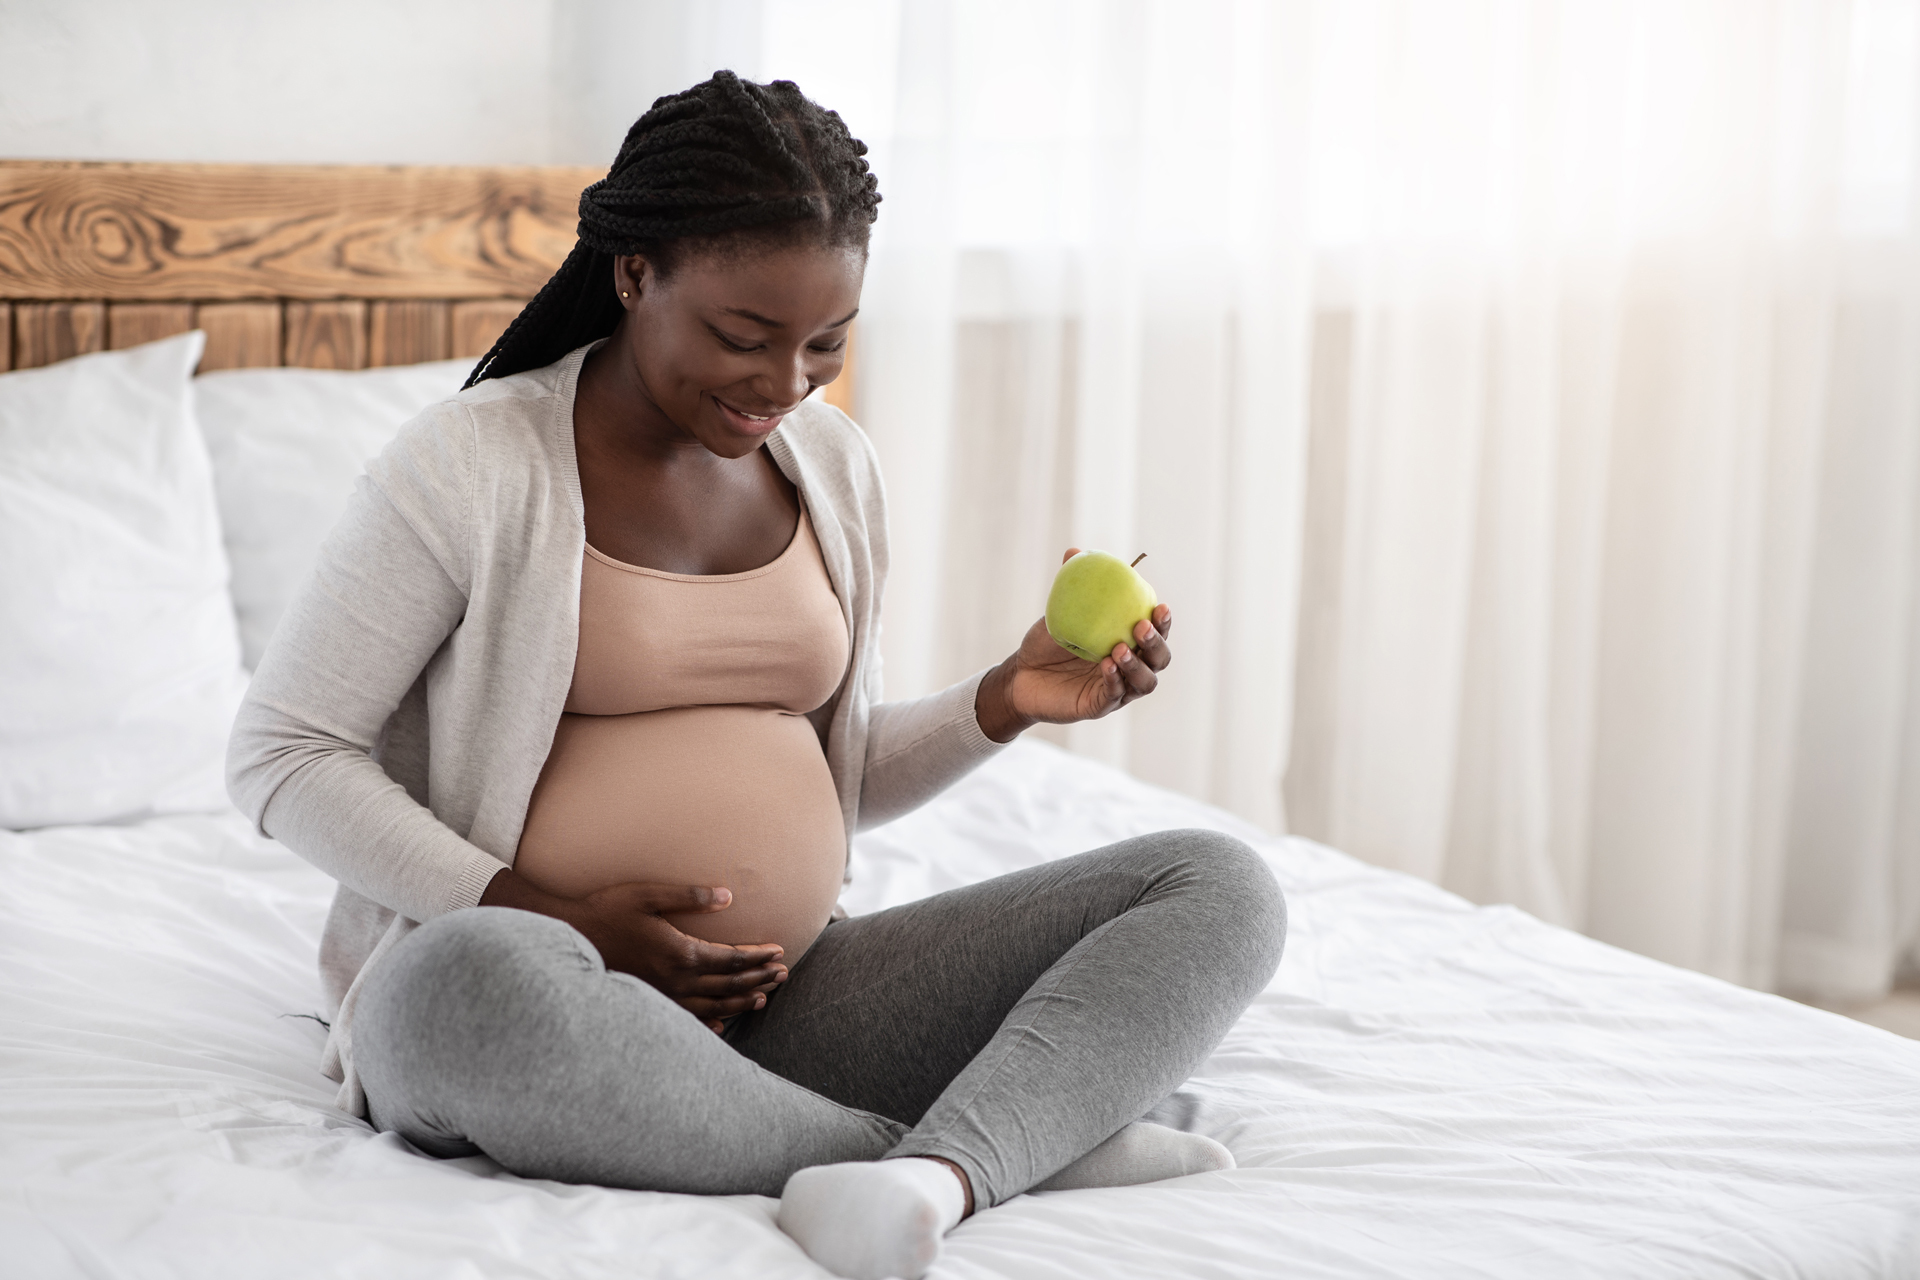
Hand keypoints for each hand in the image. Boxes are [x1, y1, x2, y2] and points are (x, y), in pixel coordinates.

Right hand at [479, 869, 786, 1032]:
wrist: (568, 938)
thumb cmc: (607, 911)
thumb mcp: (648, 895)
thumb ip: (690, 896)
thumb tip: (727, 896)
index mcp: (680, 952)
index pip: (731, 959)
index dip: (758, 957)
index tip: (779, 952)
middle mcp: (676, 980)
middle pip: (729, 985)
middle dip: (759, 979)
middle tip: (783, 974)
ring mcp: (663, 996)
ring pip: (713, 1005)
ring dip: (742, 1001)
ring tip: (764, 997)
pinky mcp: (649, 1002)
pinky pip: (688, 1019)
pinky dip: (710, 1022)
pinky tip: (722, 1024)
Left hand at [974, 547, 1174, 742]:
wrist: (1020, 675)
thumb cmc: (1046, 643)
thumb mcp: (1059, 612)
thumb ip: (1071, 586)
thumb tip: (1074, 551)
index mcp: (1129, 643)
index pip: (1157, 633)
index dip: (1164, 622)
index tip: (1160, 606)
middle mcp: (1131, 668)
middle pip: (1159, 660)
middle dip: (1156, 643)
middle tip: (1141, 626)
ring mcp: (1119, 691)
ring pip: (1145, 683)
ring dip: (1137, 665)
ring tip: (1119, 649)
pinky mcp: (1100, 707)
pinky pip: (1114, 696)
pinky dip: (1114, 680)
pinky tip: (1105, 666)